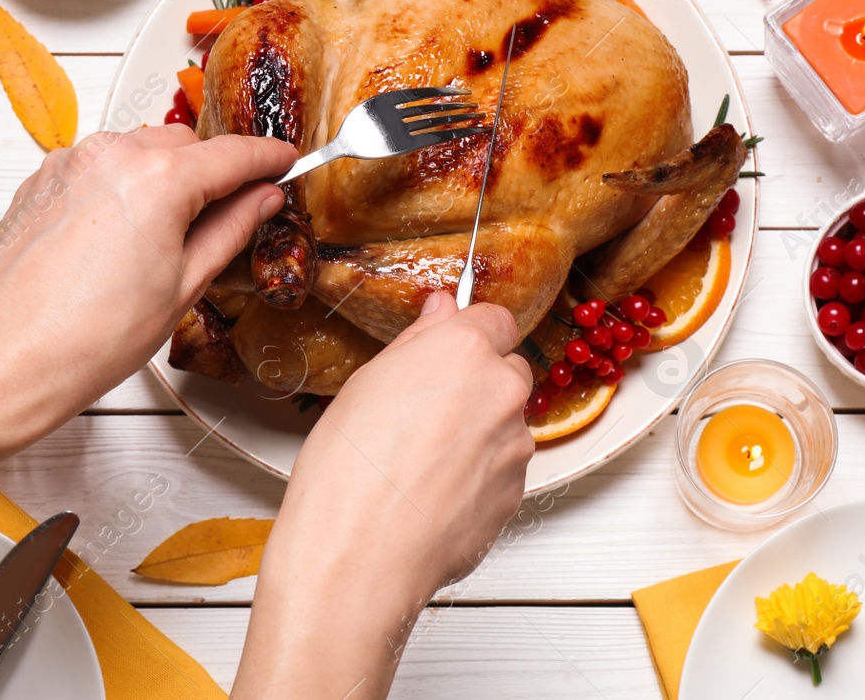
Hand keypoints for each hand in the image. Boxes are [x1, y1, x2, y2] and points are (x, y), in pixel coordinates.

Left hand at [0, 126, 294, 455]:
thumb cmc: (84, 340)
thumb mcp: (181, 289)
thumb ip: (229, 230)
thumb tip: (262, 199)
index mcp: (158, 180)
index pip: (233, 153)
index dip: (268, 158)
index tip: (287, 161)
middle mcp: (112, 155)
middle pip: (187, 145)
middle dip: (213, 174)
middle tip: (232, 217)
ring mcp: (70, 162)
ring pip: (141, 151)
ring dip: (165, 180)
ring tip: (167, 241)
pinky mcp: (42, 179)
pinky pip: (101, 167)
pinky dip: (123, 188)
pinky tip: (122, 239)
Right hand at [234, 292, 532, 698]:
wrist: (359, 555)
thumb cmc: (348, 470)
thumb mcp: (366, 383)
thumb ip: (418, 340)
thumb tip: (443, 310)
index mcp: (464, 350)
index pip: (496, 318)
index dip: (471, 334)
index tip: (451, 349)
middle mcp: (502, 390)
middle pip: (508, 370)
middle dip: (479, 384)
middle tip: (427, 410)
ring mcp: (515, 445)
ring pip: (506, 424)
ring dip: (478, 433)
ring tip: (421, 462)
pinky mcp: (516, 493)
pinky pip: (503, 470)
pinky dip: (479, 476)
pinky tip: (433, 492)